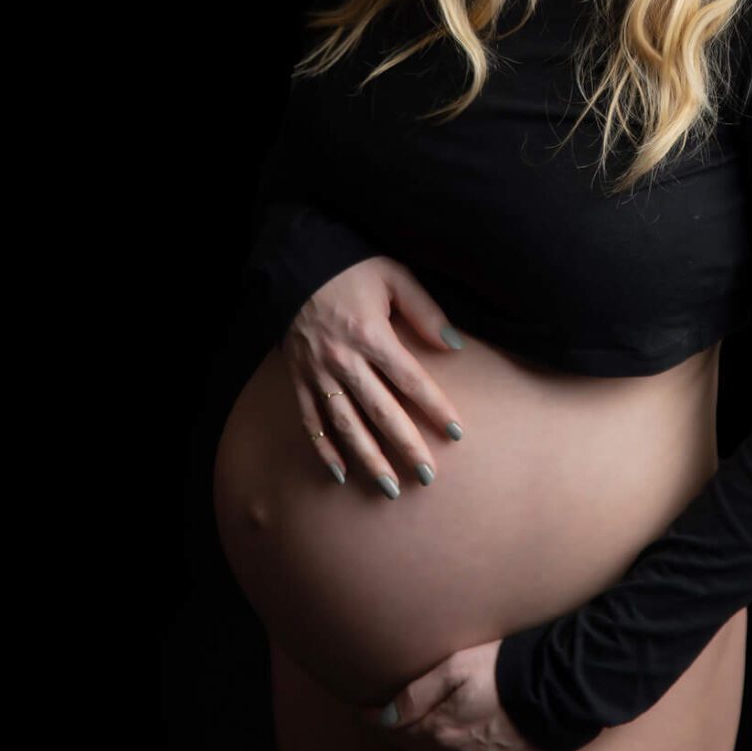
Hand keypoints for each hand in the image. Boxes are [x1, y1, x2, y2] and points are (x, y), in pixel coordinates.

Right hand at [282, 255, 468, 497]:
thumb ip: (425, 310)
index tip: (457, 433)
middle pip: (380, 411)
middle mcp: (344, 359)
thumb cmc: (350, 268)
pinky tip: (340, 474)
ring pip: (346, 424)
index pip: (410, 379)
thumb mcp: (393, 276)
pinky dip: (324, 449)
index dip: (435, 407)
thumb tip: (454, 344)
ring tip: (389, 487)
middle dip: (406, 446)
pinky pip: (311, 421)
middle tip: (428, 476)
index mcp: (371, 334)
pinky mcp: (298, 378)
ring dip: (368, 458)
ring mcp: (318, 372)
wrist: (295, 263)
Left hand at [361, 638, 557, 750]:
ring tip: (410, 730)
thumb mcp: (457, 666)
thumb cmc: (507, 669)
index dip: (373, 717)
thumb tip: (387, 715)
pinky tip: (447, 749)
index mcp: (440, 730)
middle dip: (394, 732)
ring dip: (420, 746)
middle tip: (380, 717)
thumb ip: (418, 692)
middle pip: (413, 747)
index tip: (359, 708)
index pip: (394, 728)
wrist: (563, 689)